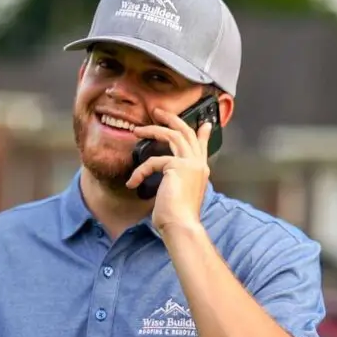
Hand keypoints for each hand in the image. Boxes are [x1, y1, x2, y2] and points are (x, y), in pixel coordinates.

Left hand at [127, 107, 211, 231]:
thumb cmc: (177, 216)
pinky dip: (140, 171)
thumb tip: (167, 174)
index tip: (204, 124)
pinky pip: (153, 161)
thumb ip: (177, 179)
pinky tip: (132, 182)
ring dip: (153, 129)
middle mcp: (199, 164)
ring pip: (172, 135)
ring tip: (137, 130)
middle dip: (172, 119)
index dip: (201, 133)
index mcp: (200, 170)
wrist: (181, 225)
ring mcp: (191, 163)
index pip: (201, 146)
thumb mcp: (179, 193)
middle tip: (158, 111)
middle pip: (186, 132)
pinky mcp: (177, 166)